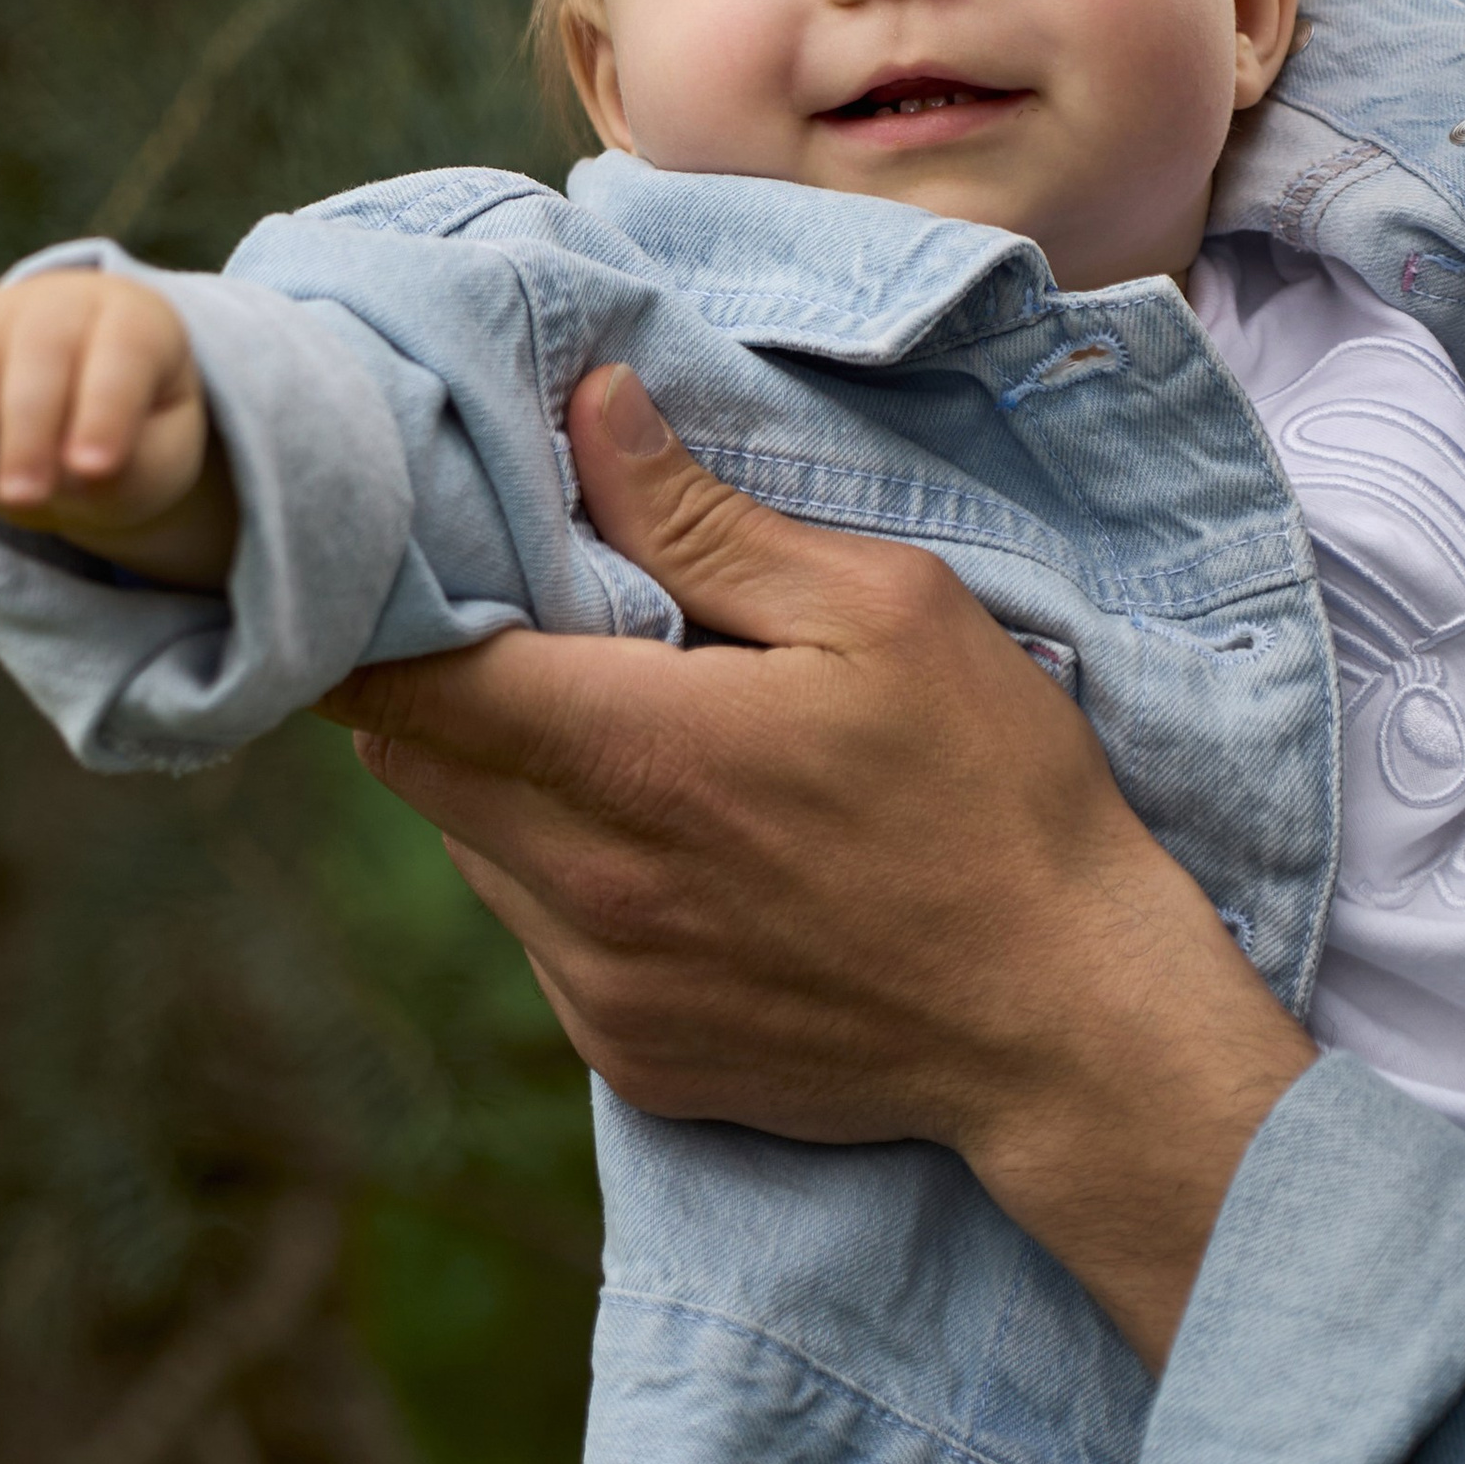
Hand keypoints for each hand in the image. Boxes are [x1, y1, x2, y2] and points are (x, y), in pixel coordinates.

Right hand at [0, 268, 237, 585]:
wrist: (84, 397)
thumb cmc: (133, 435)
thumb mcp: (158, 457)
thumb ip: (130, 465)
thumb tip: (74, 475)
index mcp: (133, 321)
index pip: (123, 351)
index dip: (105, 408)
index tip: (94, 468)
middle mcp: (57, 303)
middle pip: (36, 351)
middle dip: (25, 430)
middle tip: (22, 499)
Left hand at [323, 363, 1304, 1365]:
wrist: (1070, 1024)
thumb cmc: (994, 794)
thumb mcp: (883, 611)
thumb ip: (705, 519)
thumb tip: (586, 408)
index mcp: (637, 758)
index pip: (403, 678)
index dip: (394, 605)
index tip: (435, 556)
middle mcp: (589, 887)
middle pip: (409, 756)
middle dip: (447, 679)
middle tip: (538, 626)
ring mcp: (602, 988)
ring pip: (466, 846)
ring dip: (507, 777)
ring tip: (631, 736)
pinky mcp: (628, 1055)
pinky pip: (536, 936)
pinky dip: (566, 875)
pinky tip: (680, 845)